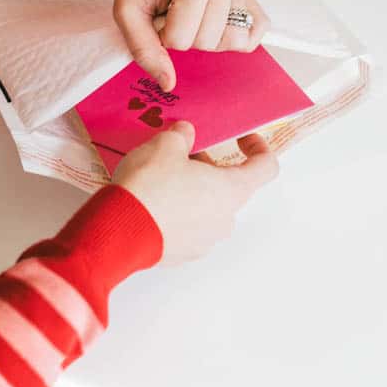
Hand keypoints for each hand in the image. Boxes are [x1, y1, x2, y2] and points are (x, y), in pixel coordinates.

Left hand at [114, 0, 269, 90]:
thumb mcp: (127, 10)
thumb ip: (143, 49)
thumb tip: (168, 83)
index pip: (181, 39)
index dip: (163, 35)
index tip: (157, 14)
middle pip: (209, 42)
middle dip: (185, 36)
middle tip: (172, 12)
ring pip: (234, 41)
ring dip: (207, 37)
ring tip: (190, 14)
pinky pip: (256, 30)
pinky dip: (236, 36)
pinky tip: (213, 22)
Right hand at [114, 122, 278, 263]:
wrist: (120, 230)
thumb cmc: (151, 185)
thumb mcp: (165, 145)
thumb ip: (182, 135)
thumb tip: (185, 133)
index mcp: (231, 190)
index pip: (266, 168)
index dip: (258, 148)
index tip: (242, 137)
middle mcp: (224, 219)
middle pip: (229, 186)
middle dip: (209, 166)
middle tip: (182, 152)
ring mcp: (205, 240)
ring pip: (207, 207)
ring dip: (192, 189)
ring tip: (161, 175)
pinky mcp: (183, 253)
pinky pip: (188, 226)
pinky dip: (177, 210)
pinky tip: (153, 199)